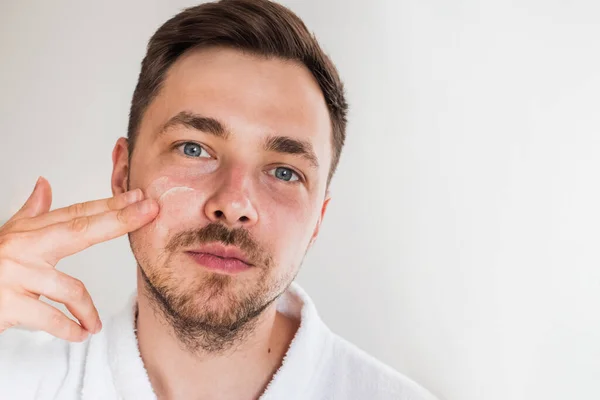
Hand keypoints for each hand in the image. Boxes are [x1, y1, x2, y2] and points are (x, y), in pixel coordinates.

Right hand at [0, 177, 157, 341]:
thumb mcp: (7, 237)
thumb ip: (31, 214)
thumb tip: (45, 184)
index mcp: (29, 233)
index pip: (77, 215)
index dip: (111, 206)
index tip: (140, 199)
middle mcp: (24, 248)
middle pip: (80, 230)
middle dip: (118, 220)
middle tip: (148, 212)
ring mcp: (16, 275)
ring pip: (70, 289)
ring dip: (87, 311)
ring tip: (92, 324)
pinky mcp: (9, 304)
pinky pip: (51, 318)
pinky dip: (69, 329)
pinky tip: (80, 334)